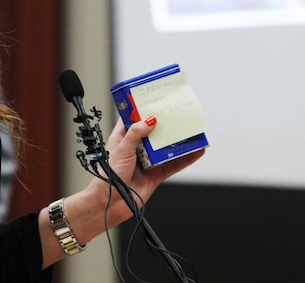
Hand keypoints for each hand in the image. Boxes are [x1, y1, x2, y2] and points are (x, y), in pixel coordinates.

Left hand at [87, 117, 204, 221]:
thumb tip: (150, 119)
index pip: (134, 119)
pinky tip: (196, 151)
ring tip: (191, 130)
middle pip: (154, 132)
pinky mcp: (156, 174)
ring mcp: (147, 161)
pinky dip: (186, 158)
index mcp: (123, 138)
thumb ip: (136, 134)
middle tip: (178, 112)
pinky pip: (174, 164)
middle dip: (165, 124)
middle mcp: (136, 148)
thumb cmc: (108, 177)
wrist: (110, 203)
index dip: (144, 109)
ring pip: (166, 147)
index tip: (156, 99)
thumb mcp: (121, 149)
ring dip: (178, 141)